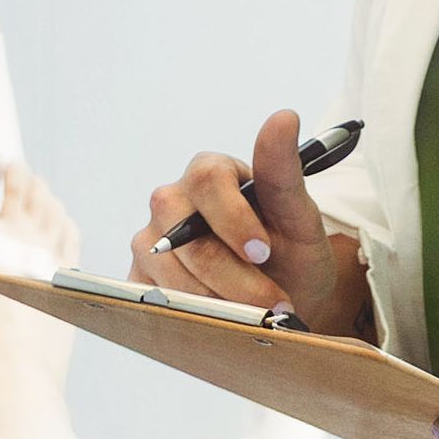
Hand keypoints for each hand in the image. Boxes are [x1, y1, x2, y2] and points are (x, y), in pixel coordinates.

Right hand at [130, 110, 374, 337]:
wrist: (281, 297)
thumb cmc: (290, 251)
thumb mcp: (299, 216)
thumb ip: (284, 170)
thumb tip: (283, 116)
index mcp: (209, 172)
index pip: (208, 179)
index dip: (234, 219)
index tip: (265, 251)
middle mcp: (172, 201)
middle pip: (181, 231)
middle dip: (230, 274)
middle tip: (270, 301)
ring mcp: (150, 240)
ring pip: (166, 270)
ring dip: (215, 300)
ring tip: (255, 316)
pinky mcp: (140, 277)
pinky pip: (152, 297)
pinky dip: (191, 314)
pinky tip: (222, 321)